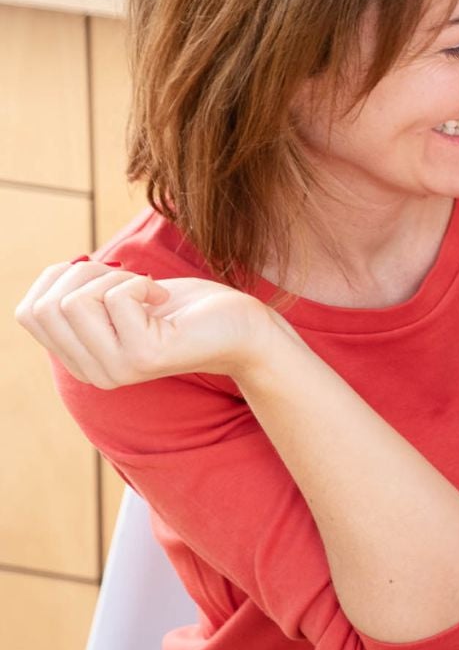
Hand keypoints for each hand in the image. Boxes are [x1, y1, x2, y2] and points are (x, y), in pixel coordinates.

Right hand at [15, 261, 278, 387]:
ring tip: (147, 292)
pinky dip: (141, 284)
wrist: (238, 326)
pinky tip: (164, 300)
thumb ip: (77, 296)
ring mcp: (116, 369)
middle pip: (46, 305)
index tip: (106, 281)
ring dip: (114, 279)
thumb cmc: (181, 306)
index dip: (63, 279)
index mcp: (79, 361)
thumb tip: (50, 276)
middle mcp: (93, 374)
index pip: (29, 311)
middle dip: (85, 275)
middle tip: (129, 283)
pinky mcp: (143, 356)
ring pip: (75, 300)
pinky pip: (116, 297)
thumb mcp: (115, 298)